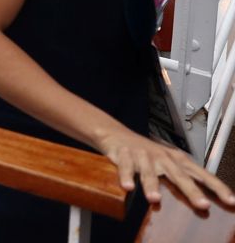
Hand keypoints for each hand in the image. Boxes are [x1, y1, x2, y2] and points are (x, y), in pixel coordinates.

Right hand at [95, 126, 234, 212]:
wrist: (116, 133)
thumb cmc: (146, 153)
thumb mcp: (168, 163)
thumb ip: (184, 179)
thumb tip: (205, 200)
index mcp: (178, 160)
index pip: (202, 175)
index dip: (217, 188)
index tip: (230, 201)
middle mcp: (163, 158)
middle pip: (179, 175)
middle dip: (191, 191)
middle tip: (202, 205)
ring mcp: (143, 156)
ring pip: (149, 173)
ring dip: (151, 185)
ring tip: (154, 199)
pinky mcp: (124, 155)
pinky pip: (125, 167)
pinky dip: (126, 177)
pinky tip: (128, 187)